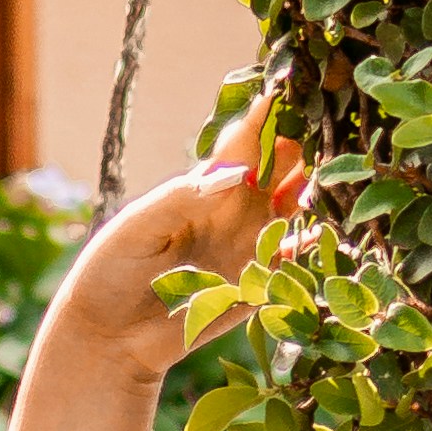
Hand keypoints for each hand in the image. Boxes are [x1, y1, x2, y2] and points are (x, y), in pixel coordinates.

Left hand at [53, 108, 306, 381]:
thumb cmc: (112, 271)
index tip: (285, 94)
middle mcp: (235, 209)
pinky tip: (322, 231)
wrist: (109, 336)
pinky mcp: (260, 286)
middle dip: (297, 150)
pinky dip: (313, 244)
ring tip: (317, 184)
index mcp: (204, 186)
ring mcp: (251, 245)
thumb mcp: (138, 227)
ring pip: (296, 207)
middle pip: (281, 166)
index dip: (265, 117)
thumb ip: (181, 198)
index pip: (243, 142)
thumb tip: (236, 174)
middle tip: (305, 147)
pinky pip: (295, 260)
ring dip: (311, 191)